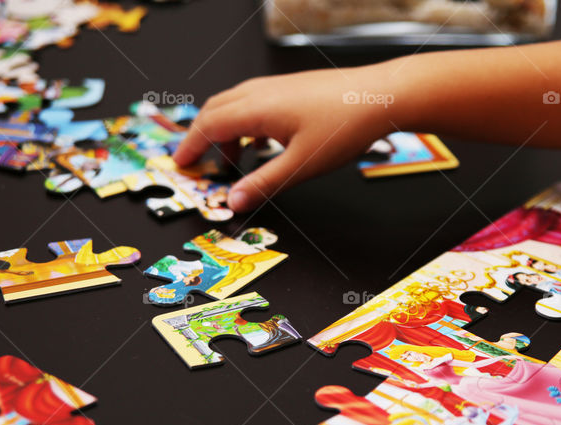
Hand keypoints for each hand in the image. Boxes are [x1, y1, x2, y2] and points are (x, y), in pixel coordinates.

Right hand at [173, 64, 398, 211]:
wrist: (380, 96)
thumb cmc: (344, 126)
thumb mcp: (301, 165)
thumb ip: (263, 184)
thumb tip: (233, 201)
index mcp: (256, 108)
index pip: (208, 126)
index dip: (190, 147)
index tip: (180, 165)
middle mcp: (260, 92)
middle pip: (214, 111)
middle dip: (200, 138)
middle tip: (195, 164)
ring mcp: (275, 87)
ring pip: (234, 106)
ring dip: (224, 133)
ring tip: (231, 164)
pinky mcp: (290, 89)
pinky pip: (254, 104)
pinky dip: (245, 125)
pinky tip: (260, 145)